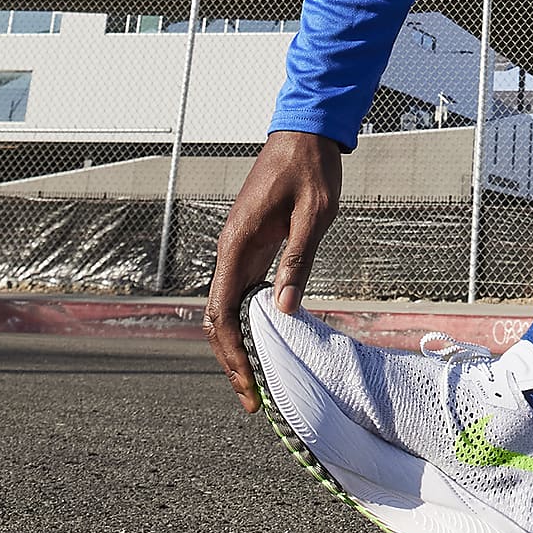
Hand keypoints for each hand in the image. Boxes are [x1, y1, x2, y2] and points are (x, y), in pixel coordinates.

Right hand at [204, 129, 342, 410]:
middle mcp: (230, 250)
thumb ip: (298, 259)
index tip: (249, 386)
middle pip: (217, 319)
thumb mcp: (314, 214)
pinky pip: (241, 292)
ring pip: (226, 308)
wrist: (305, 133)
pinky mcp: (251, 246)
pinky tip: (266, 342)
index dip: (232, 355)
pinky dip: (247, 322)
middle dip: (231, 361)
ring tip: (259, 380)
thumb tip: (284, 310)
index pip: (221, 314)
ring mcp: (238, 249)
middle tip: (254, 399)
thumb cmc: (311, 168)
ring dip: (238, 346)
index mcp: (238, 244)